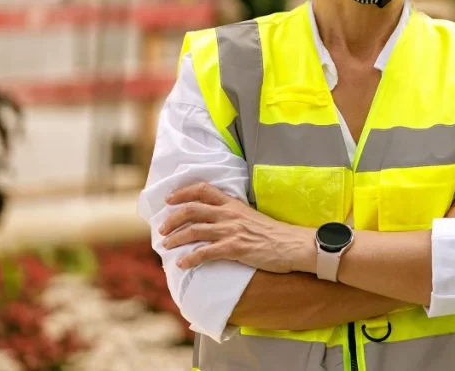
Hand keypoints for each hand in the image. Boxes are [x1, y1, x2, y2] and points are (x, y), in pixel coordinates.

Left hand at [160, 183, 313, 272]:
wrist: (292, 245)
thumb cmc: (275, 234)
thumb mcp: (252, 216)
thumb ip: (234, 216)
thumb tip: (217, 221)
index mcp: (234, 204)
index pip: (203, 190)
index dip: (182, 193)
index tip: (169, 199)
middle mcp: (229, 214)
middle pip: (191, 210)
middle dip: (172, 219)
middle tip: (162, 229)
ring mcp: (231, 231)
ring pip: (193, 230)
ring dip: (175, 239)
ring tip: (166, 246)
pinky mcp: (234, 248)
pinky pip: (204, 253)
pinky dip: (190, 258)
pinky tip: (182, 263)